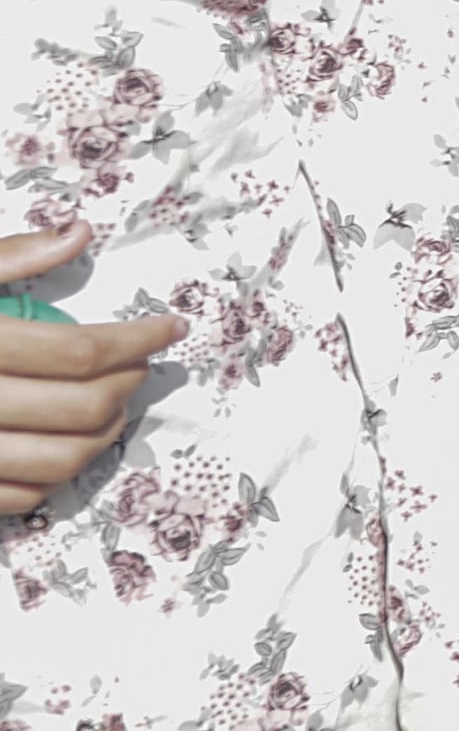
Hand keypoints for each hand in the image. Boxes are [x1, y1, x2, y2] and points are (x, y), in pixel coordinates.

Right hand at [0, 224, 185, 515]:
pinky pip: (19, 498)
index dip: (139, 338)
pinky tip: (64, 447)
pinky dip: (56, 477)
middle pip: (83, 407)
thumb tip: (80, 233)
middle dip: (130, 385)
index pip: (79, 350)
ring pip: (63, 461)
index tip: (171, 326)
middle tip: (141, 364)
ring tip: (116, 407)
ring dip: (106, 435)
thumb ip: (7, 259)